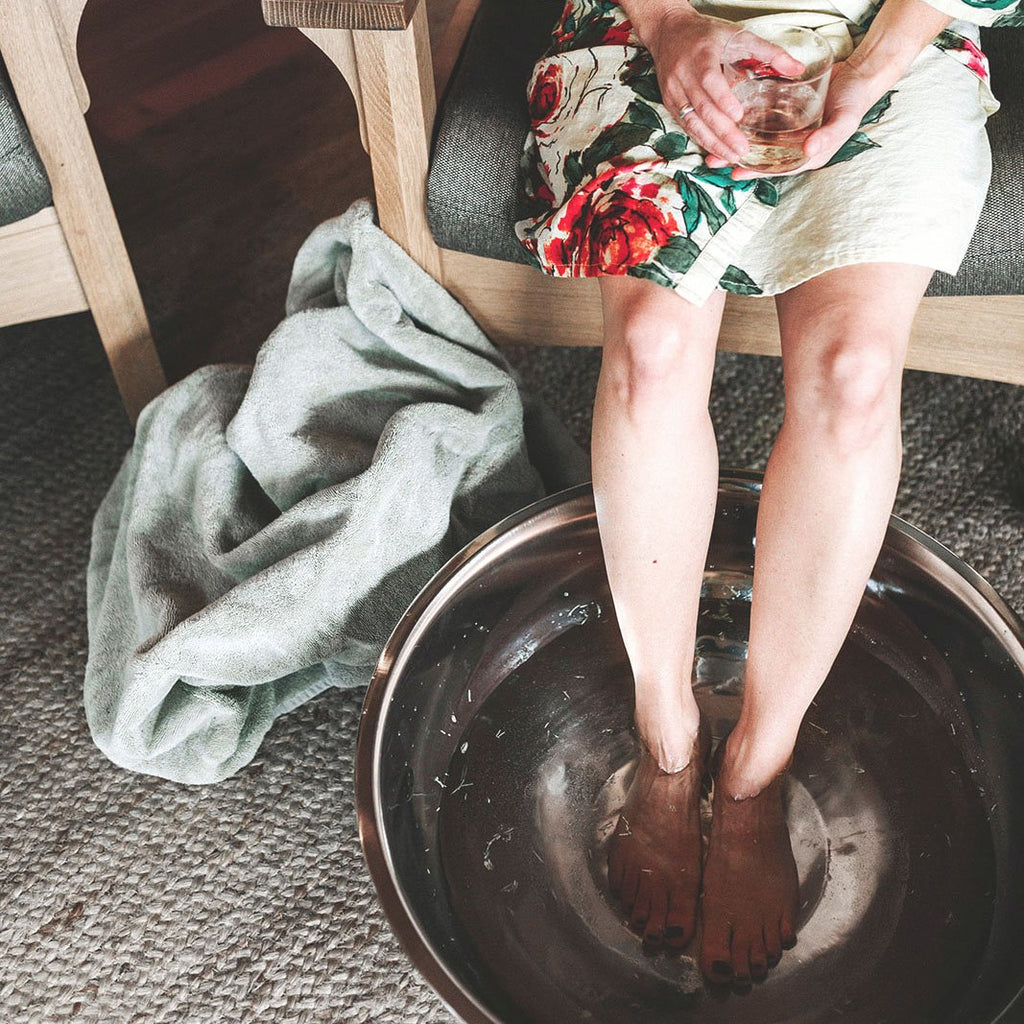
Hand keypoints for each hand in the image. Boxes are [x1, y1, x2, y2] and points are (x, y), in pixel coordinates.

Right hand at [643, 7, 804, 165]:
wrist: (669, 33)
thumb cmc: (707, 35)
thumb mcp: (739, 35)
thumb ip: (770, 52)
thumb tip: (798, 69)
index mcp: (700, 55)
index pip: (709, 81)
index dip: (723, 100)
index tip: (739, 116)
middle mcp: (683, 75)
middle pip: (702, 108)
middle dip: (722, 132)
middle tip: (742, 149)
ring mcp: (674, 92)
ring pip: (692, 123)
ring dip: (712, 143)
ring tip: (732, 157)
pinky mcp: (670, 105)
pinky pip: (686, 126)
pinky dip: (702, 140)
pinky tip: (717, 151)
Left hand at [704, 57, 888, 178]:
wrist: (858, 75)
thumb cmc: (854, 100)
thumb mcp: (845, 119)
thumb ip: (829, 135)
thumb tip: (809, 151)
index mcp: (808, 155)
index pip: (777, 168)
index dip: (755, 171)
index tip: (735, 172)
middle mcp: (795, 146)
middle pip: (762, 157)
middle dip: (737, 159)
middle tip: (712, 160)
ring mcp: (789, 131)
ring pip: (758, 140)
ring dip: (736, 142)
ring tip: (712, 144)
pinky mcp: (785, 113)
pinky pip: (763, 121)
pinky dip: (746, 122)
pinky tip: (728, 120)